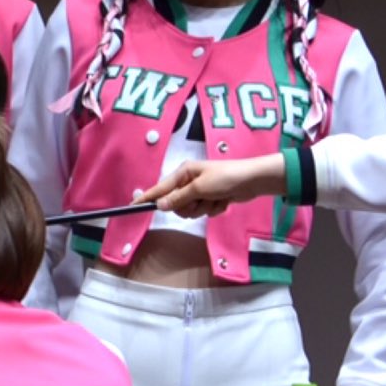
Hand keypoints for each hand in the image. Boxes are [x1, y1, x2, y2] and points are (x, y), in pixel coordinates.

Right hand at [139, 156, 285, 219]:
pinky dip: (213, 209)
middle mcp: (189, 182)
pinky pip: (203, 212)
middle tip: (200, 200)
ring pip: (189, 211)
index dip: (147, 198)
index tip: (133, 206)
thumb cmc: (225, 178)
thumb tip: (160, 205)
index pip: (160, 188)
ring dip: (203, 209)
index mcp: (183, 173)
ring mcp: (200, 191)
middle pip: (175, 204)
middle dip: (188, 206)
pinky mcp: (210, 199)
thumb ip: (179, 198)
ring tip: (215, 199)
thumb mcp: (199, 188)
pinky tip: (224, 201)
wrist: (252, 180)